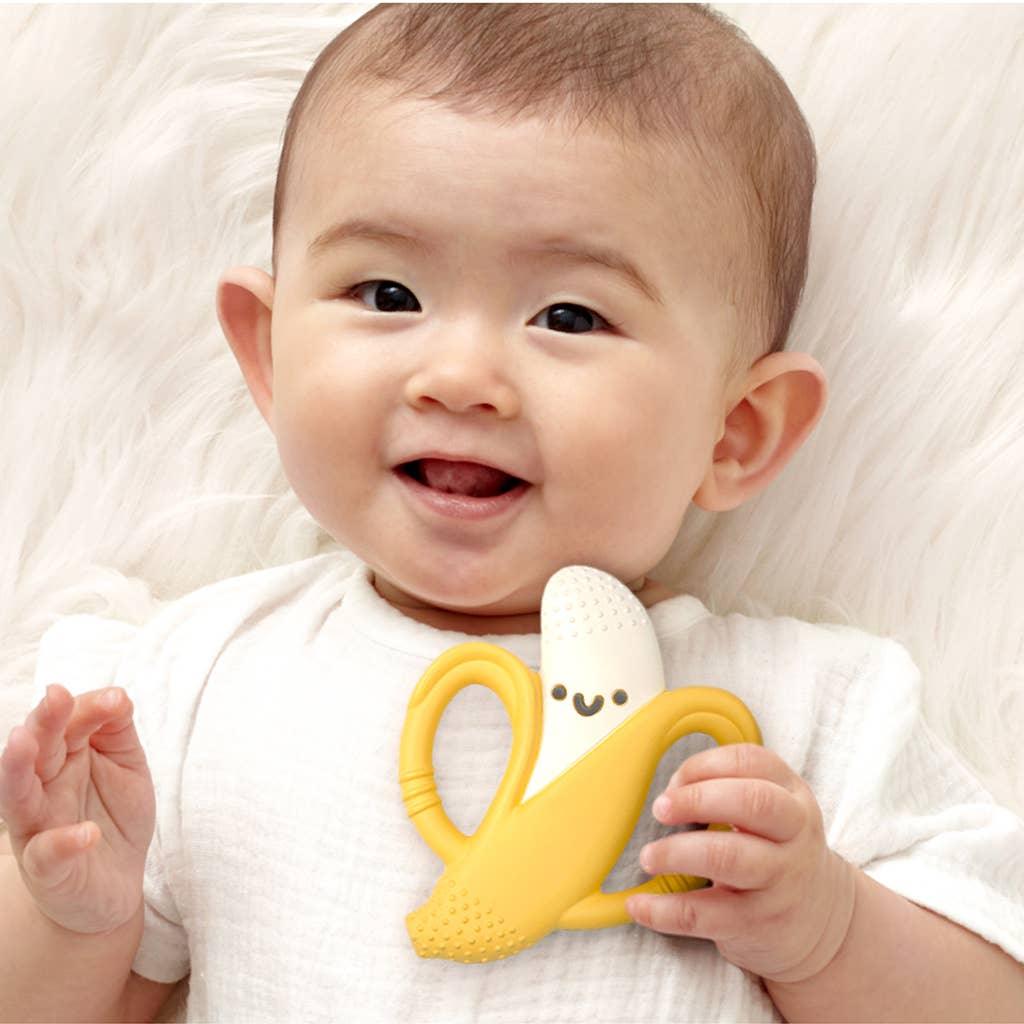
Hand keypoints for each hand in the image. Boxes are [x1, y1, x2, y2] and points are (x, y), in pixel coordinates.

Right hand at [0, 684, 154, 934]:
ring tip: (24, 742)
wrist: (113, 886)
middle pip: (35, 750)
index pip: (68, 724)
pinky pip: (47, 854)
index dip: (88, 708)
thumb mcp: (126, 765)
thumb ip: (117, 730)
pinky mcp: (47, 869)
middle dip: (43, 722)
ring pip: (18, 796)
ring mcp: (39, 828)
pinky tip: (86, 834)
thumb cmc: (114, 816)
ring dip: (17, 769)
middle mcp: (43, 788)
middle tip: (55, 696)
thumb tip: (117, 694)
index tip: (116, 700)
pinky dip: (62, 843)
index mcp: (63, 757)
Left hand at [625, 743, 856, 983]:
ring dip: (677, 853)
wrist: (820, 921)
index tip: (674, 780)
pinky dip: (665, 910)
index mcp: (792, 796)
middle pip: (751, 802)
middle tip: (660, 809)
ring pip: (729, 858)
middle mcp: (793, 835)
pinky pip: (705, 916)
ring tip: (648, 857)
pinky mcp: (757, 924)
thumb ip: (727, 790)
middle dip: (697, 799)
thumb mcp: (770, 812)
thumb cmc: (775, 852)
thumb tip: (667, 793)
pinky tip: (639, 904)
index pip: (752, 762)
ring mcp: (779, 881)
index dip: (705, 765)